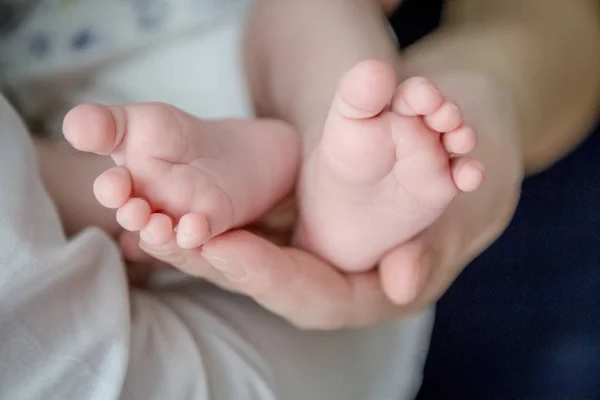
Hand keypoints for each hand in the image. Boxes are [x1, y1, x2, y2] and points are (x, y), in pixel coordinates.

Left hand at [129, 73, 523, 328]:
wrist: (454, 155)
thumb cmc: (458, 187)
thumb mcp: (452, 214)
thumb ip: (428, 249)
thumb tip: (404, 284)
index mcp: (371, 293)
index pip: (308, 294)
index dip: (261, 273)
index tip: (215, 246)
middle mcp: (336, 284)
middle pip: (264, 284)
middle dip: (213, 263)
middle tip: (161, 233)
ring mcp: (315, 261)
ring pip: (248, 263)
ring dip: (198, 246)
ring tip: (149, 223)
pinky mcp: (300, 238)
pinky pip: (250, 238)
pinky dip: (212, 226)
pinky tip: (171, 212)